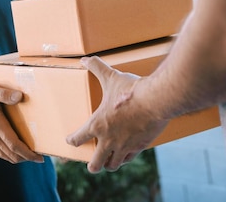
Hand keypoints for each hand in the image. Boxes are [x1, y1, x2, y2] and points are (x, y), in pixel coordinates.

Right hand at [0, 82, 42, 163]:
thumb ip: (4, 93)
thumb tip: (20, 96)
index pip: (14, 145)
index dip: (28, 153)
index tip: (40, 157)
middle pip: (13, 154)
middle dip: (27, 157)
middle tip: (40, 157)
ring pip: (7, 156)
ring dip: (20, 157)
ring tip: (32, 154)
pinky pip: (1, 153)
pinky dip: (11, 155)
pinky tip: (18, 151)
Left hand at [66, 56, 168, 172]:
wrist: (155, 101)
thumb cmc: (131, 90)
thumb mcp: (111, 77)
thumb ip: (96, 67)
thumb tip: (84, 59)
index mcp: (97, 124)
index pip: (78, 138)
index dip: (72, 141)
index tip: (70, 140)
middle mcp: (108, 140)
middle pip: (95, 164)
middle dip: (92, 165)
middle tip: (92, 164)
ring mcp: (124, 146)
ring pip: (112, 165)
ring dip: (109, 164)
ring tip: (107, 163)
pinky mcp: (139, 147)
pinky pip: (128, 159)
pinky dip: (125, 159)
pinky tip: (125, 156)